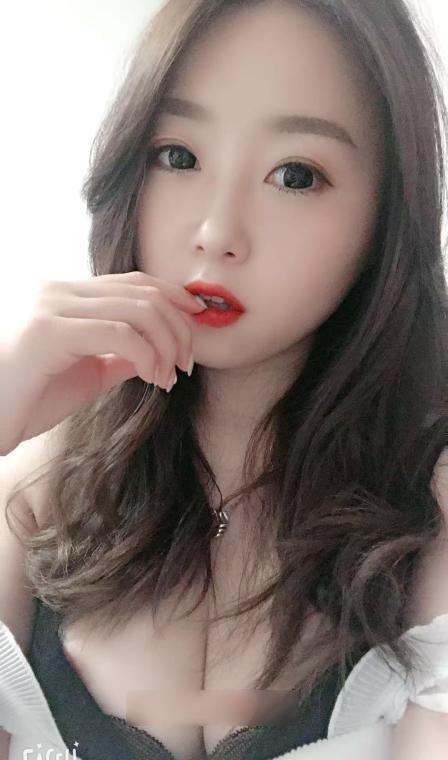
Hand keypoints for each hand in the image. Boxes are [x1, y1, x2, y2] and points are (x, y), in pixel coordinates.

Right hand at [0, 270, 206, 454]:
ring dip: (167, 344)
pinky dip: (147, 356)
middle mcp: (61, 292)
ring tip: (169, 376)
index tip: (199, 320)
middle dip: (178, 327)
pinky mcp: (49, 331)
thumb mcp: (89, 373)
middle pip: (144, 292)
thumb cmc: (31, 398)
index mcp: (69, 296)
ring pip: (137, 310)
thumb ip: (121, 356)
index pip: (135, 281)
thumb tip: (159, 352)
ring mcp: (53, 307)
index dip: (174, 296)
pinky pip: (118, 333)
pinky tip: (152, 379)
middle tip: (186, 364)